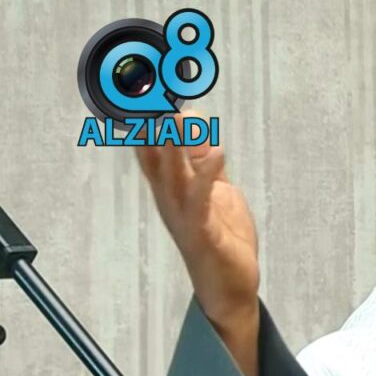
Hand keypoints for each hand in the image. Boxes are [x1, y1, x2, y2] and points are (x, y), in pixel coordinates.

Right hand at [134, 108, 259, 327]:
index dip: (147, 118)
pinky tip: (216, 152)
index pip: (152, 147)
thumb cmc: (221, 242)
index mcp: (171, 188)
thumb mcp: (216, 193)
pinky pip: (202, 200)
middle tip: (149, 90)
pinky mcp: (203, 232)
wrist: (229, 290)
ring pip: (172, 175)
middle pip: (155, 156)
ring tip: (173, 115)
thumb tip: (197, 128)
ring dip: (172, 145)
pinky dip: (208, 175)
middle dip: (151, 125)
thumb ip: (205, 163)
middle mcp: (171, 200)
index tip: (146, 85)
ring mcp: (184, 216)